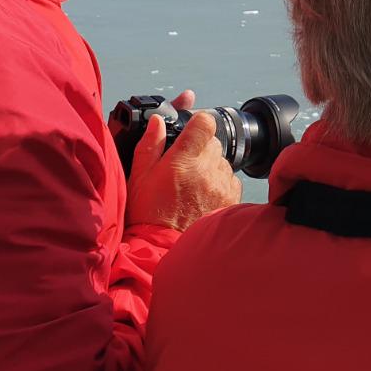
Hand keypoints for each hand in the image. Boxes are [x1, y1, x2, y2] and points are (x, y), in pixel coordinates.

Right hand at [126, 90, 241, 230]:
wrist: (162, 249)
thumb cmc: (148, 215)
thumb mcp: (139, 177)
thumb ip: (149, 145)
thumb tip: (158, 121)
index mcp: (182, 160)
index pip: (205, 123)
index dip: (198, 123)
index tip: (191, 130)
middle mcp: (206, 169)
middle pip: (214, 142)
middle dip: (200, 148)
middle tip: (185, 165)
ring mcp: (220, 184)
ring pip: (222, 161)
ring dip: (211, 166)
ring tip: (193, 185)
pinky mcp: (230, 199)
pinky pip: (231, 179)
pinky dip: (220, 183)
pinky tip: (204, 195)